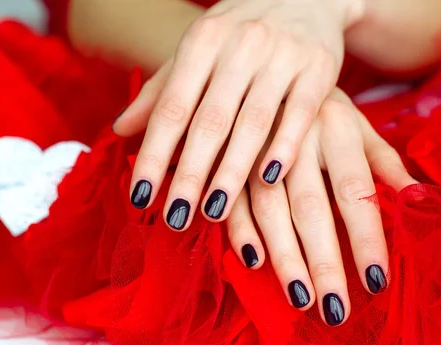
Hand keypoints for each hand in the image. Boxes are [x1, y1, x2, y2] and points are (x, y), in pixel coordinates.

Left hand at [114, 0, 365, 230]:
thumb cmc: (240, 31)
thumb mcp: (198, 49)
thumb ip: (161, 89)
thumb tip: (120, 129)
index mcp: (202, 42)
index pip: (171, 107)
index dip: (153, 153)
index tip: (140, 196)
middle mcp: (239, 45)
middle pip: (210, 120)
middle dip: (190, 173)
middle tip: (176, 217)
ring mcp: (282, 55)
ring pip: (253, 122)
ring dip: (232, 171)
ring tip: (213, 211)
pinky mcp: (319, 67)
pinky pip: (300, 113)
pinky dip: (284, 147)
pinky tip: (267, 180)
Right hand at [226, 88, 416, 325]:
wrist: (263, 66)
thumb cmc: (319, 106)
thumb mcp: (357, 123)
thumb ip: (385, 161)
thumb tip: (419, 201)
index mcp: (335, 126)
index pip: (356, 191)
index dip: (366, 238)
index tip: (377, 281)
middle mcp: (296, 138)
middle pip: (311, 207)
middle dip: (323, 261)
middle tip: (335, 309)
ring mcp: (256, 148)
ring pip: (269, 209)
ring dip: (283, 256)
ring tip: (301, 299)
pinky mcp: (227, 158)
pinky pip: (232, 199)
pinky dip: (240, 231)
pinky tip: (253, 262)